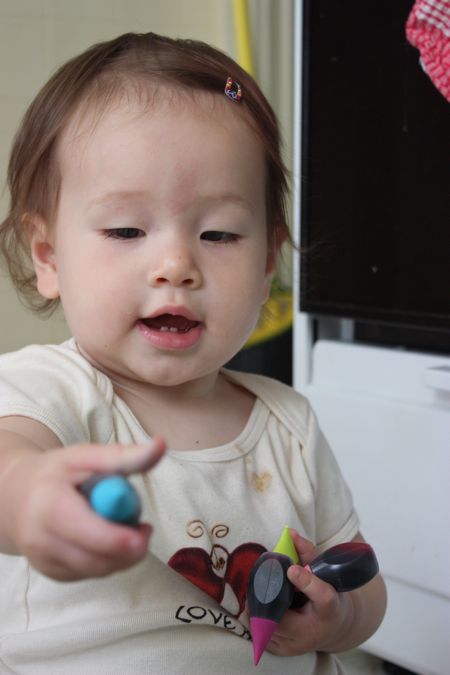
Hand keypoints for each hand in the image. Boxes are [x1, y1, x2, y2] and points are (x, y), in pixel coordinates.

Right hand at [10, 439, 164, 580]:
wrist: (15, 496)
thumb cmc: (56, 473)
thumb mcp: (86, 456)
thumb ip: (123, 456)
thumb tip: (161, 445)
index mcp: (49, 506)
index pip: (89, 533)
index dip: (120, 537)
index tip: (146, 529)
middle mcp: (41, 541)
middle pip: (97, 561)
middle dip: (130, 548)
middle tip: (143, 527)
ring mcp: (45, 563)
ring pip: (99, 570)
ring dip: (121, 553)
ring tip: (120, 525)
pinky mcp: (54, 575)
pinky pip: (93, 574)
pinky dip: (107, 559)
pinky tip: (103, 538)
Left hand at [265, 529, 353, 655]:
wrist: (333, 628)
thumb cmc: (328, 595)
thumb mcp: (325, 573)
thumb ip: (307, 553)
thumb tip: (289, 533)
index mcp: (330, 609)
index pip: (323, 597)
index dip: (307, 582)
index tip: (293, 569)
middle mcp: (314, 632)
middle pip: (285, 614)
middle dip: (268, 595)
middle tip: (260, 577)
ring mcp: (296, 646)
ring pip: (268, 624)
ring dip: (260, 606)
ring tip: (260, 590)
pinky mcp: (281, 652)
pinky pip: (260, 632)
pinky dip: (256, 617)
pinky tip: (260, 605)